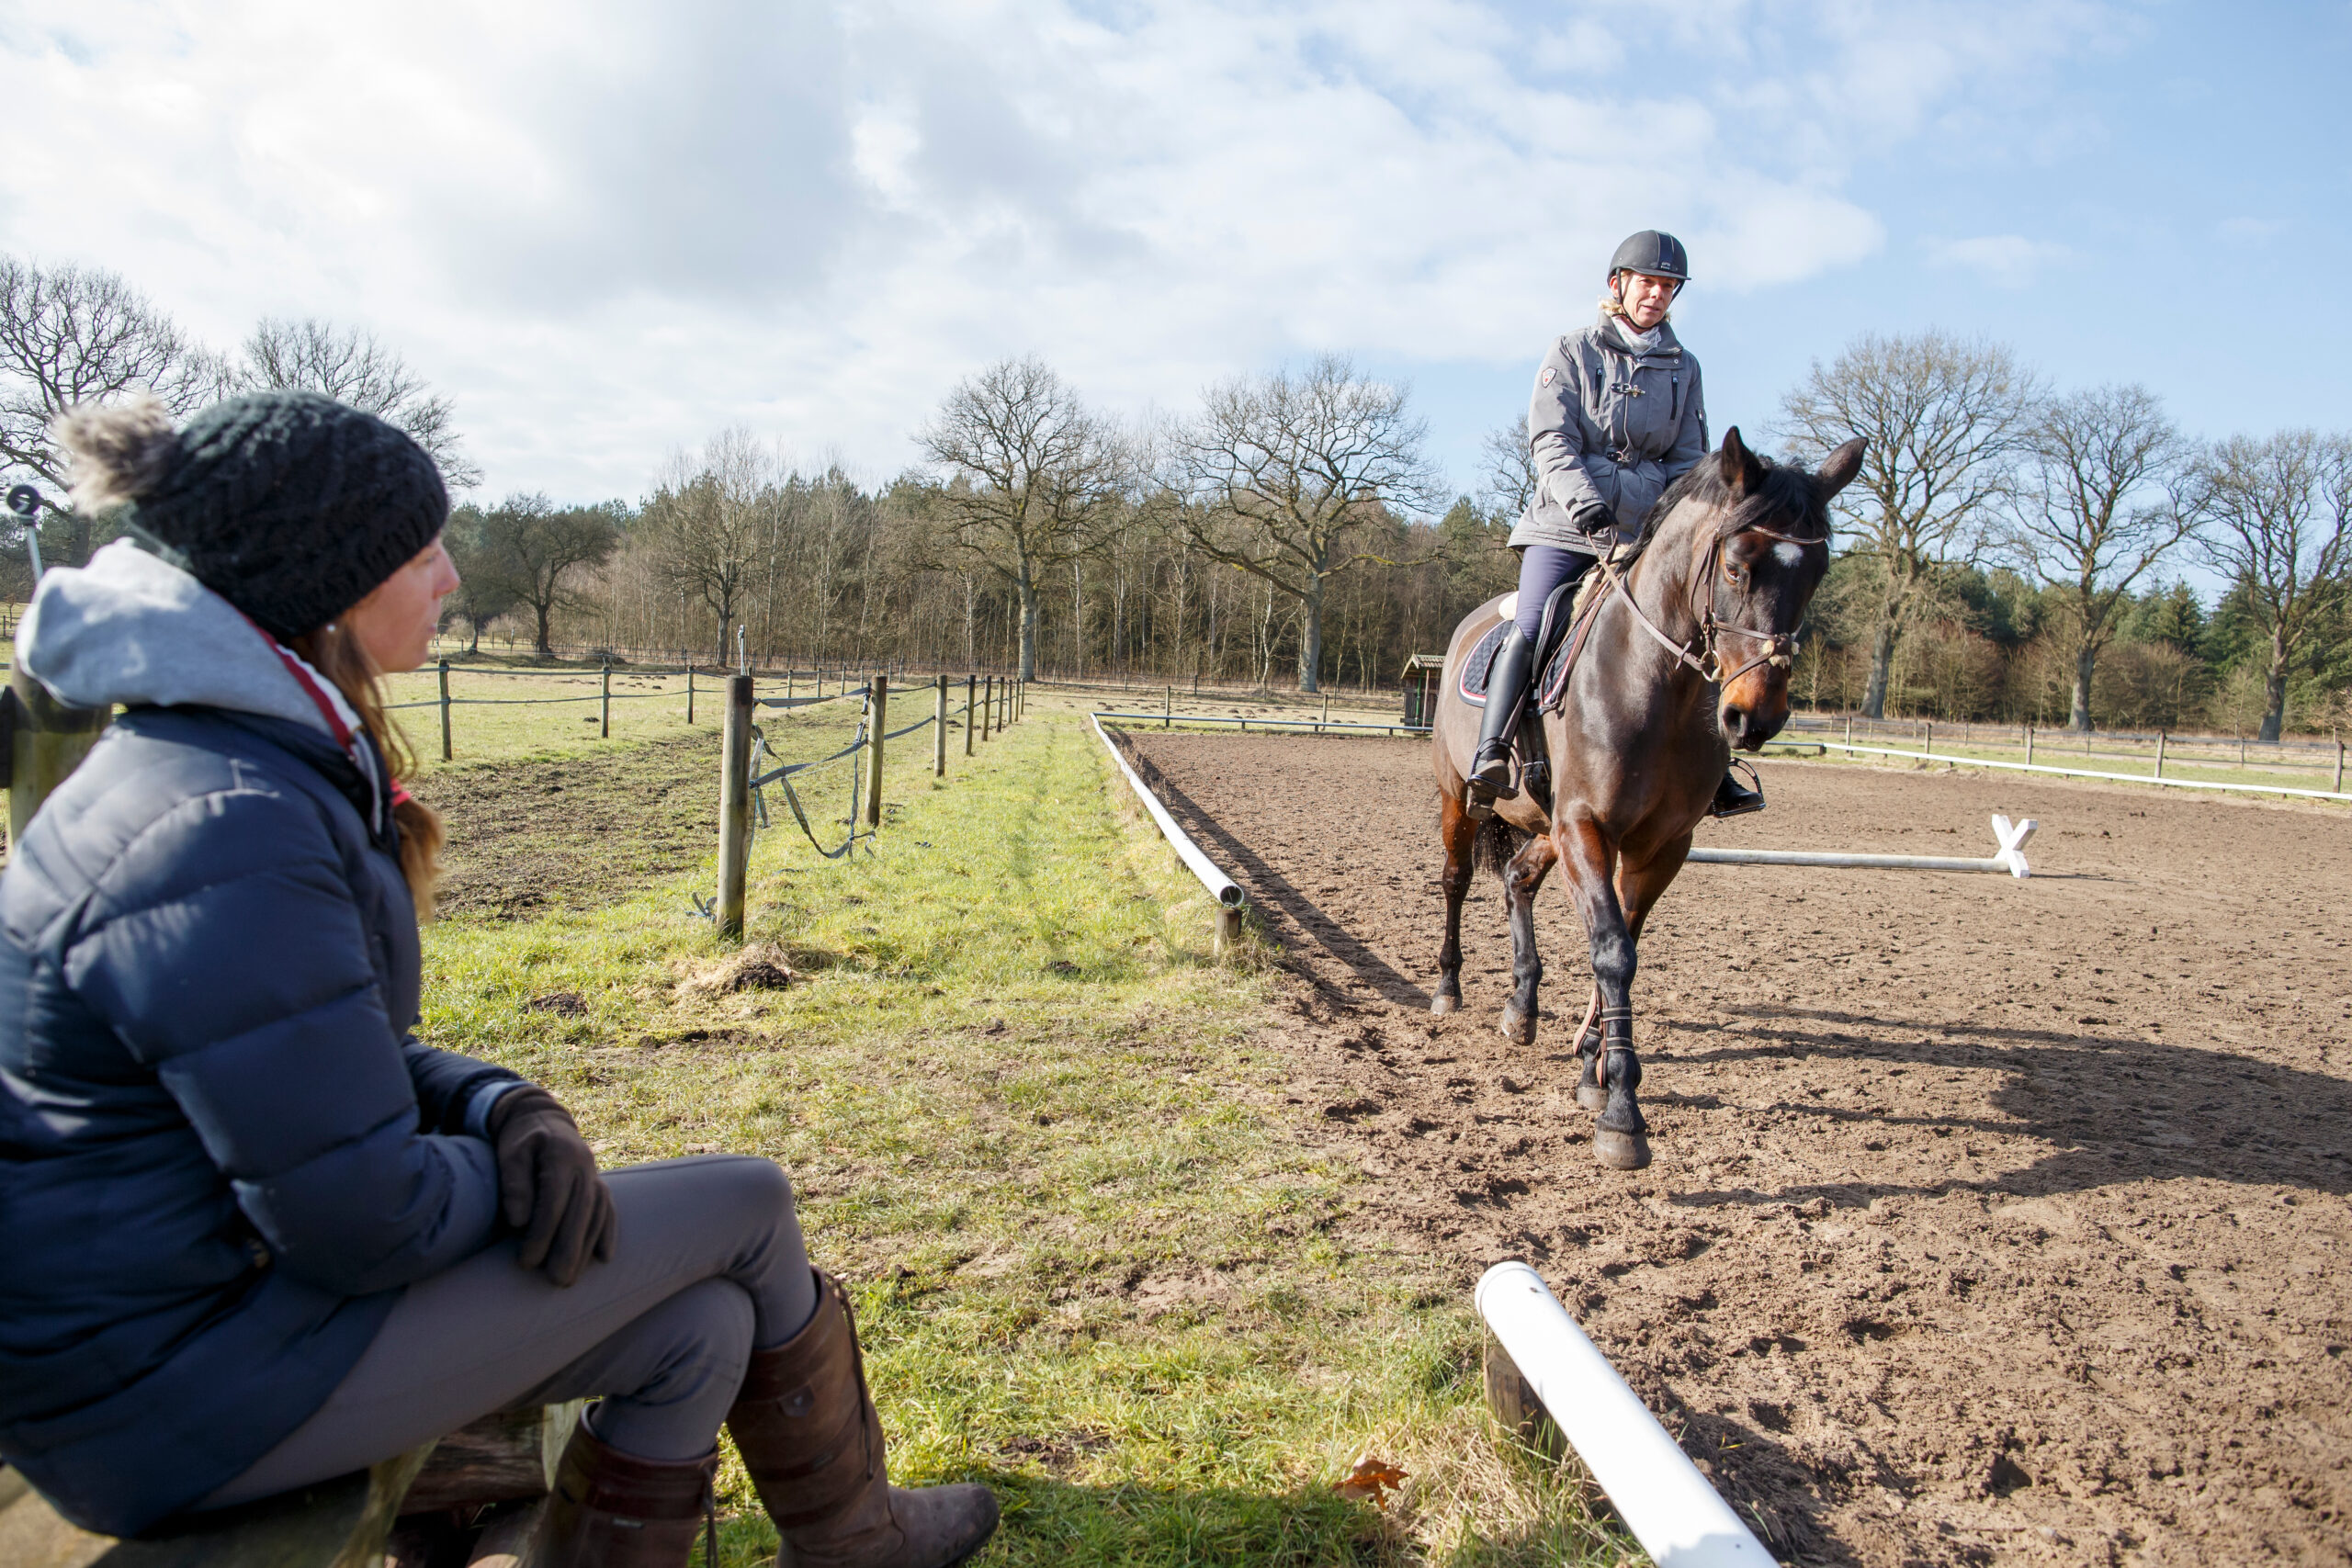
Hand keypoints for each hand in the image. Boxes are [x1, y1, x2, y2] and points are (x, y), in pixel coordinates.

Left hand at [485, 1085, 615, 1286]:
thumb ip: (514, 1184)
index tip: (527, 1262)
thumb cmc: (519, 1140)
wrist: (541, 1117)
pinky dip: (608, 1232)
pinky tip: (605, 1257)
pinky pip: (608, 1209)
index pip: (554, 1201)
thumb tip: (519, 1222)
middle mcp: (584, 1165)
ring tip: (572, 1279)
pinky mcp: (598, 1182)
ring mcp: (594, 1174)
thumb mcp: (509, 1153)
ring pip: (596, 1214)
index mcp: (560, 1155)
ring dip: (586, 1248)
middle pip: (580, 1212)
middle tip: (557, 1281)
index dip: (542, 1234)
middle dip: (569, 1249)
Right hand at [1573, 500, 1613, 537]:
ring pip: (1593, 531)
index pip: (1608, 523)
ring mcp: (1585, 521)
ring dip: (1592, 528)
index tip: (1601, 516)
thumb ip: (1612, 516)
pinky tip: (1584, 524)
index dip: (1606, 521)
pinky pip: (1585, 532)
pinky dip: (1585, 530)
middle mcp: (1593, 516)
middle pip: (1600, 528)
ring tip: (1590, 521)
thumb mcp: (1605, 509)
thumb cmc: (1595, 508)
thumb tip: (1617, 523)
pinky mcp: (1579, 525)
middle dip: (1599, 525)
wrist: (1580, 505)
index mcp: (1600, 510)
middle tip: (1595, 518)